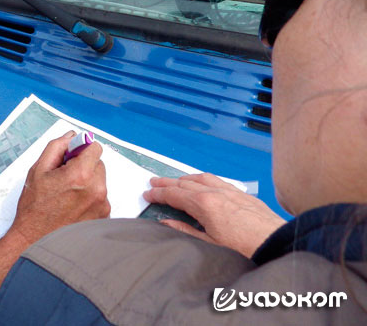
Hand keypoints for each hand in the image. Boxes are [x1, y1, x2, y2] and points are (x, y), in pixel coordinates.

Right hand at [8, 132, 110, 246]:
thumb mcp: (38, 170)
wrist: (36, 241)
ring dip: (87, 182)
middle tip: (64, 178)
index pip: (95, 147)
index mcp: (80, 175)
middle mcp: (97, 189)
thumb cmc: (35, 208)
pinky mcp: (104, 216)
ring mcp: (102, 205)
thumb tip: (71, 136)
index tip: (71, 156)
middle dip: (84, 166)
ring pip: (99, 180)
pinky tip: (73, 206)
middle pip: (98, 164)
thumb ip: (56, 147)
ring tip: (67, 195)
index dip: (81, 149)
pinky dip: (90, 197)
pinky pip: (100, 196)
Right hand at [143, 173, 284, 256]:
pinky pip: (218, 180)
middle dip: (167, 182)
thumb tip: (166, 223)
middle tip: (154, 182)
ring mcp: (231, 191)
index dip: (159, 194)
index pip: (175, 195)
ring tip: (175, 180)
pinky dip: (203, 178)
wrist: (278, 245)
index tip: (148, 194)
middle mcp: (216, 192)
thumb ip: (184, 231)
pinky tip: (203, 182)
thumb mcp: (209, 245)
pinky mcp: (243, 194)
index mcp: (204, 204)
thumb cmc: (245, 249)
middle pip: (185, 183)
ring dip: (185, 178)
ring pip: (202, 178)